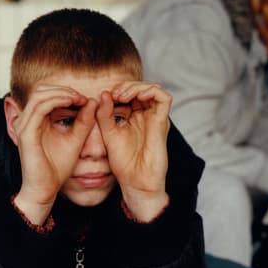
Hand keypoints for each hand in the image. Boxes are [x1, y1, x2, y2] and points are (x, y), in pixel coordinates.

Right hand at [9, 87, 97, 223]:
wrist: (45, 189)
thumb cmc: (56, 168)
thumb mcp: (76, 140)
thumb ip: (83, 121)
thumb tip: (92, 101)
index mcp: (35, 121)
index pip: (47, 94)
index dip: (66, 92)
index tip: (85, 99)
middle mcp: (26, 120)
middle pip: (41, 90)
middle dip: (63, 89)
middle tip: (81, 96)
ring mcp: (24, 125)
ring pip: (40, 95)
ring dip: (61, 93)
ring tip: (78, 98)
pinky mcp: (26, 133)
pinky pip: (40, 108)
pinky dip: (56, 101)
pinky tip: (71, 104)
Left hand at [97, 82, 170, 221]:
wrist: (135, 181)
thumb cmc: (123, 162)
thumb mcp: (108, 134)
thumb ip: (104, 114)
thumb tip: (104, 93)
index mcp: (132, 117)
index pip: (129, 93)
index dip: (118, 90)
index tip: (104, 98)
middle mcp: (145, 115)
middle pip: (140, 88)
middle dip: (126, 86)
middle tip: (114, 94)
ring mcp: (155, 118)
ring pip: (152, 89)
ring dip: (136, 87)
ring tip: (122, 95)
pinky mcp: (162, 122)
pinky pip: (164, 98)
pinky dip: (151, 91)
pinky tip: (137, 97)